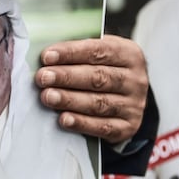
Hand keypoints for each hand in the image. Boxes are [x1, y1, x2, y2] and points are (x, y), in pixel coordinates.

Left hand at [34, 35, 148, 142]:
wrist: (126, 100)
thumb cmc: (103, 70)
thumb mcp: (98, 55)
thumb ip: (77, 53)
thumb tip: (46, 56)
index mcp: (129, 54)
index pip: (99, 51)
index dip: (71, 53)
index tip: (47, 56)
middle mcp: (135, 80)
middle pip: (98, 77)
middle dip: (67, 77)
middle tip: (43, 77)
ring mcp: (134, 105)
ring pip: (99, 103)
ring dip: (70, 100)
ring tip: (47, 96)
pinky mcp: (128, 127)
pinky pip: (103, 127)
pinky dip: (82, 123)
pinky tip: (64, 119)